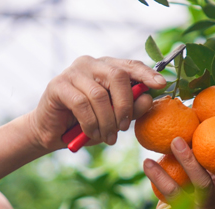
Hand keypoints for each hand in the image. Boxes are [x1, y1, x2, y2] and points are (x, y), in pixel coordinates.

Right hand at [26, 56, 165, 151]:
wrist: (53, 133)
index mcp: (106, 67)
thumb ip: (132, 109)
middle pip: (117, 76)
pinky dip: (91, 123)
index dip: (146, 74)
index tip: (161, 85)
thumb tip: (147, 99)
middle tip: (124, 127)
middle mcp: (90, 64)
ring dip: (107, 121)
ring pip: (99, 95)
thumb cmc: (86, 124)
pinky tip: (92, 134)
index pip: (130, 65)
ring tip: (108, 137)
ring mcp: (73, 72)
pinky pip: (82, 104)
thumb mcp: (114, 119)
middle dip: (125, 105)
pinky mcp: (58, 85)